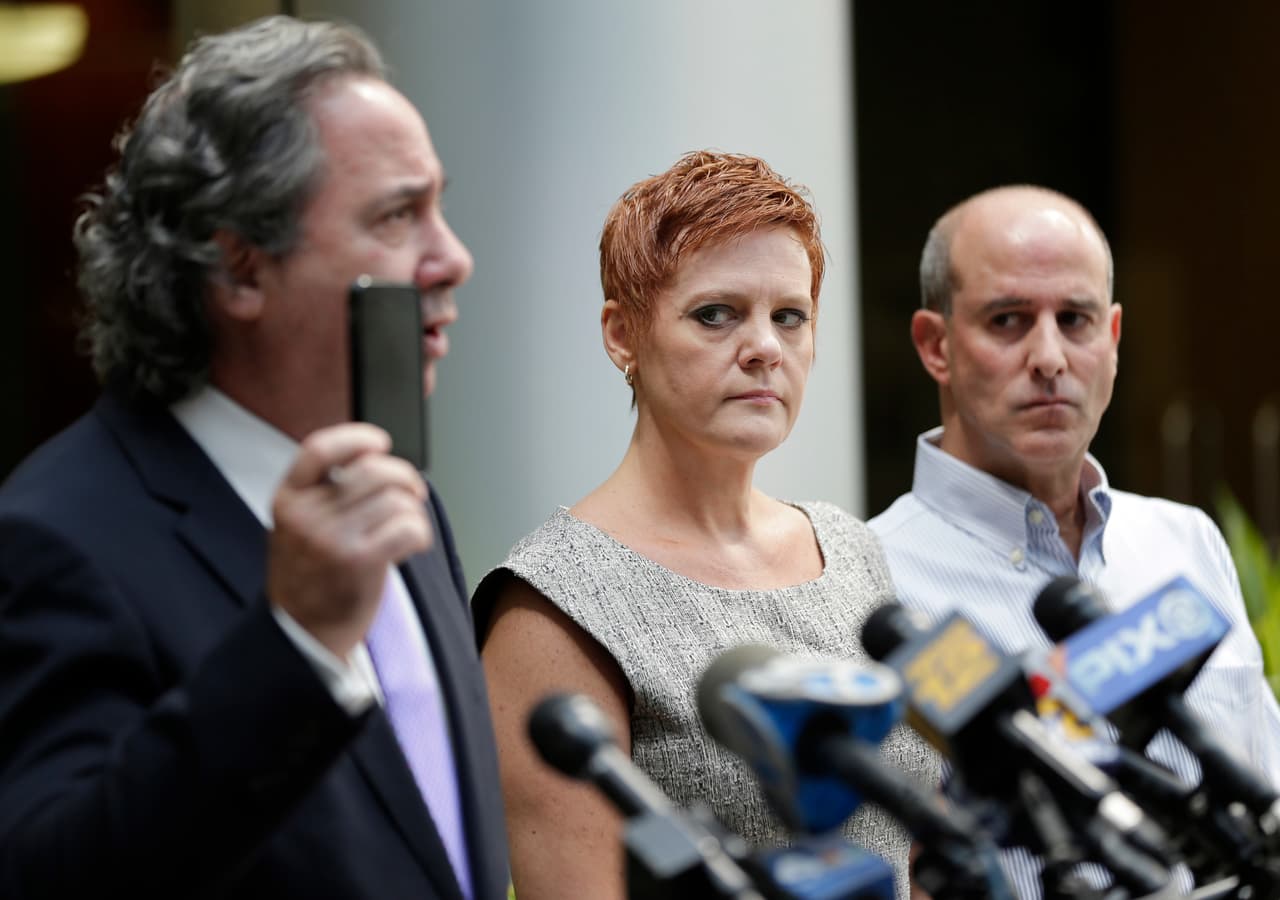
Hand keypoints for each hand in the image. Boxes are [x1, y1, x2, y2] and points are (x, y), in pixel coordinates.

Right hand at [268, 423, 431, 656]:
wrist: (302, 634)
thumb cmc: (310, 578)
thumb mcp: (298, 526)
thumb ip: (324, 492)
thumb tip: (375, 458)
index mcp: (288, 500)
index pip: (319, 449)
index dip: (355, 437)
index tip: (379, 442)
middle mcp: (307, 516)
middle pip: (373, 471)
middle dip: (404, 478)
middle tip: (413, 491)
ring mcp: (333, 539)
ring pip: (396, 499)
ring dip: (413, 511)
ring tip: (407, 527)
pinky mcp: (361, 562)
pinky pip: (409, 526)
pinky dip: (420, 532)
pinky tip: (414, 544)